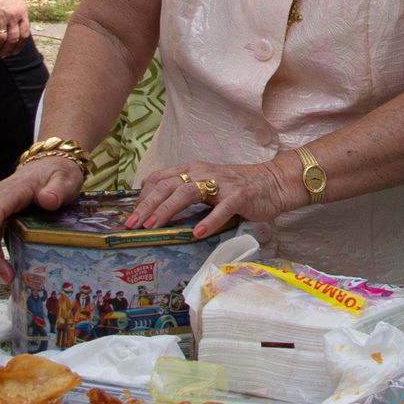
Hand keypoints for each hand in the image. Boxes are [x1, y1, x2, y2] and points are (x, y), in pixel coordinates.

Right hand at [0, 0, 30, 57]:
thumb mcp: (19, 1)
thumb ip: (19, 15)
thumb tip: (17, 29)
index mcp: (22, 13)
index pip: (24, 34)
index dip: (20, 45)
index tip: (15, 52)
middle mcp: (13, 16)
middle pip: (13, 39)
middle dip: (9, 50)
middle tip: (4, 55)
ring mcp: (0, 16)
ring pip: (1, 38)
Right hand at [0, 154, 84, 282]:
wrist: (55, 163)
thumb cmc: (60, 172)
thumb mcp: (64, 179)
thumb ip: (57, 189)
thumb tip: (47, 200)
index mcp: (13, 189)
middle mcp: (1, 198)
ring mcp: (1, 207)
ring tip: (2, 277)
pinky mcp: (5, 216)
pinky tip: (0, 268)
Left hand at [127, 157, 292, 242]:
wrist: (272, 182)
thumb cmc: (236, 187)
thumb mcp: (205, 185)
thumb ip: (184, 192)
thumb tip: (155, 210)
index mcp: (192, 170)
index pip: (159, 179)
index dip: (143, 197)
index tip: (131, 216)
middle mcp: (202, 173)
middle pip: (168, 186)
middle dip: (147, 206)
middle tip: (132, 224)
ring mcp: (221, 184)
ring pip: (188, 193)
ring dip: (168, 210)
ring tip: (154, 226)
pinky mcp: (240, 196)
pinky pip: (222, 208)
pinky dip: (209, 221)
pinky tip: (198, 233)